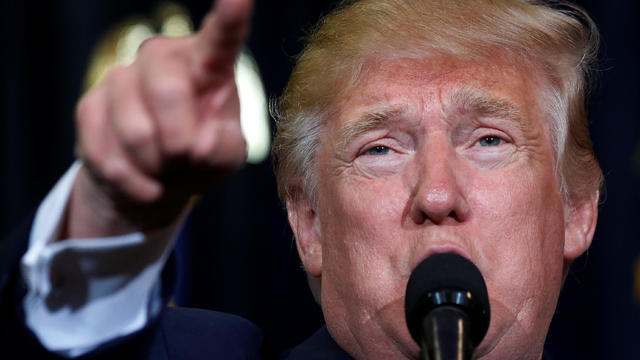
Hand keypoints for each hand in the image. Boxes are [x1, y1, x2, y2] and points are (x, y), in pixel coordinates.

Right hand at [66, 0, 252, 237]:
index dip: (230, 17)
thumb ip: (225, 148)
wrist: (156, 179)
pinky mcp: (90, 105)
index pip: (222, 37)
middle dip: (180, 142)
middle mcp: (163, 59)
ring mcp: (122, 78)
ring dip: (156, 166)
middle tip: (186, 158)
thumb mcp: (225, 158)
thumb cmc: (200, 157)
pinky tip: (146, 184)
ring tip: (165, 168)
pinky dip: (133, 182)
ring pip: (136, 130)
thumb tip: (198, 143)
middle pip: (168, 90)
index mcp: (208, 64)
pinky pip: (107, 153)